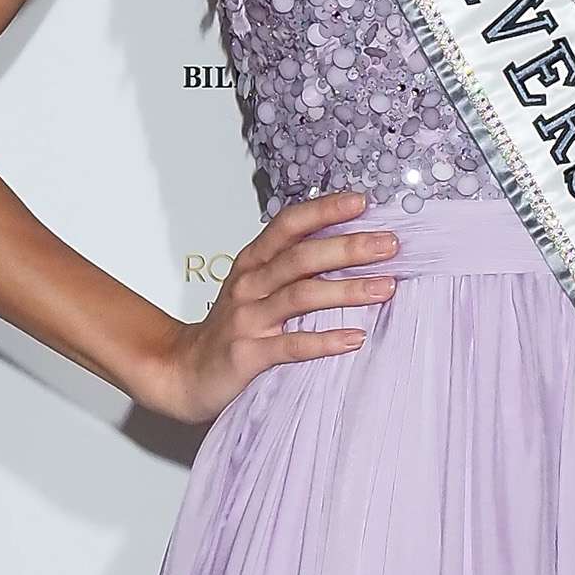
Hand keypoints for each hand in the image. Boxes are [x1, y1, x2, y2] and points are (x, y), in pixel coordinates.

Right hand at [141, 191, 397, 422]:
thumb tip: (350, 246)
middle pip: (301, 257)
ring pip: (301, 296)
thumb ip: (291, 267)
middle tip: (390, 244)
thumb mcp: (254, 287)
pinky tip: (355, 338)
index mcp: (252, 262)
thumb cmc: (231, 328)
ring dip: (347, 290)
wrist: (184, 372)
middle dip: (348, 247)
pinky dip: (325, 341)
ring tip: (386, 287)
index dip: (324, 210)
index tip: (362, 202)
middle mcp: (249, 284)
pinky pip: (291, 346)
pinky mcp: (248, 354)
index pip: (288, 225)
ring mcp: (247, 319)